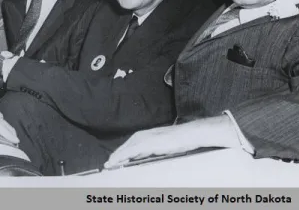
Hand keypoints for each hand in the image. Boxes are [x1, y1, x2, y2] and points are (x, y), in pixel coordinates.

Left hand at [104, 115, 240, 168]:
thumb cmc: (179, 140)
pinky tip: (116, 162)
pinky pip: (131, 151)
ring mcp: (146, 138)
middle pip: (126, 147)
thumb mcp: (162, 145)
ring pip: (126, 149)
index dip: (121, 153)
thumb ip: (152, 150)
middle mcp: (144, 135)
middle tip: (107, 165)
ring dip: (117, 157)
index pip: (130, 145)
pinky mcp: (148, 143)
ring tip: (109, 165)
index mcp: (146, 135)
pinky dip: (121, 156)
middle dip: (116, 156)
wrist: (190, 134)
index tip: (113, 162)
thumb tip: (142, 157)